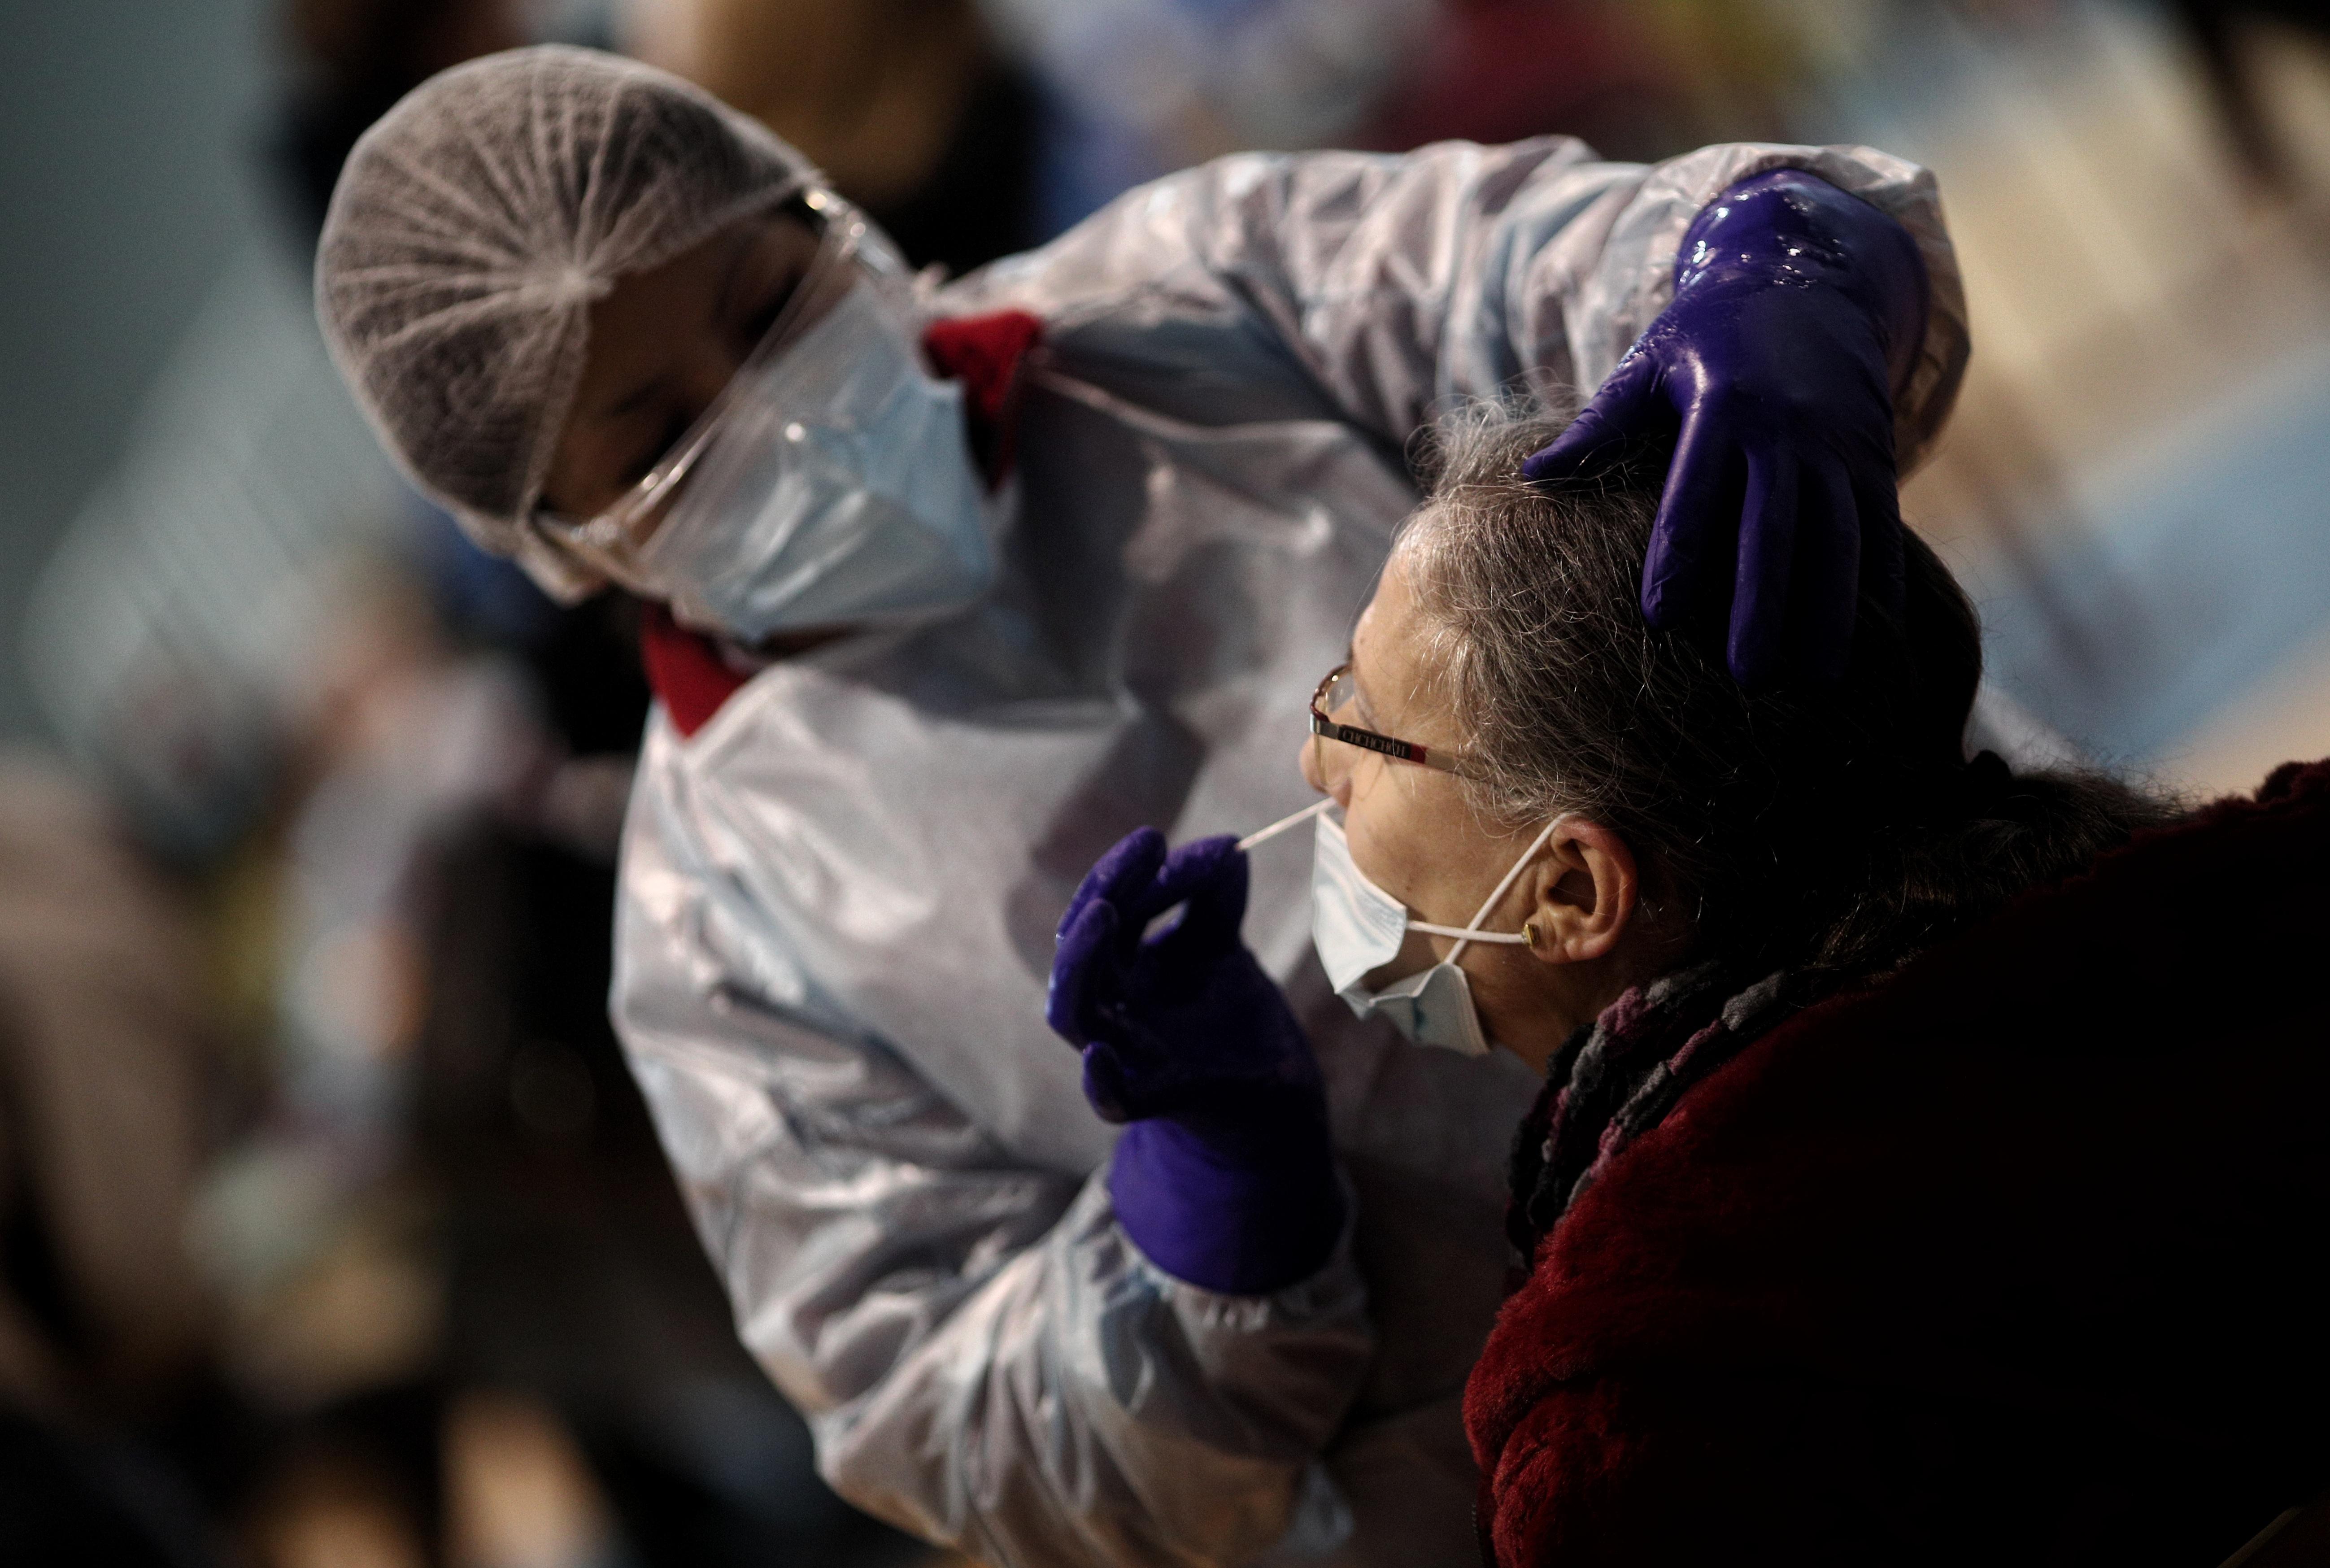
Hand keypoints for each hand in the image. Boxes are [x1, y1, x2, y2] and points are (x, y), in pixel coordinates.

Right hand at [1048, 828, 1340, 1292]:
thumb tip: (1226, 846)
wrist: (1275, 1097)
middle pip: (1082, 952)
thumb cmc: (1234, 1018)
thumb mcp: (1223, 947)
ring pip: (1075, 1017)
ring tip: (1103, 912)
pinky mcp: (1164, 1098)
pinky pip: (1115, 1101)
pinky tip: (1097, 1056)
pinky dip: (1100, 1083)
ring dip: (1081, 963)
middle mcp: (1117, 1009)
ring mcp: (1132, 1055)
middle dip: (1104, 894)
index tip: (1155, 840)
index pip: (1106, 912)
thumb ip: (1215, 900)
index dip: (1123, 873)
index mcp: (1126, 969)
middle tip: (1142, 851)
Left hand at [1525, 169, 1929, 687]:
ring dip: (1831, 611)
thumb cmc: (1707, 334)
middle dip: (1763, 605)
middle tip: (1749, 679)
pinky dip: (1883, 582)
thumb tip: (1532, 476)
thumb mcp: (1648, 362)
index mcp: (1721, 406)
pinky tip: (1878, 639)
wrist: (1806, 275)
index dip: (1678, 555)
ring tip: (1819, 683)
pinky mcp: (1874, 454)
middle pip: (1774, 528)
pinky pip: (1881, 526)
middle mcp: (1785, 428)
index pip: (1694, 493)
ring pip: (1839, 537)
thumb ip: (1598, 425)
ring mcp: (1837, 444)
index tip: (1661, 617)